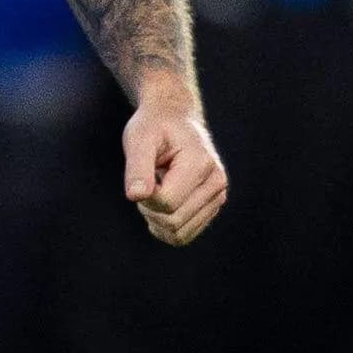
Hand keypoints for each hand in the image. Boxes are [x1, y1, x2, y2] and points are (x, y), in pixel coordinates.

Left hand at [124, 89, 227, 246]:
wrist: (174, 118)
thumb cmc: (154, 126)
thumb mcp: (138, 138)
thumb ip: (137, 167)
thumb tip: (135, 195)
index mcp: (200, 163)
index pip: (167, 202)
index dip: (145, 196)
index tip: (141, 176)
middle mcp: (216, 182)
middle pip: (173, 221)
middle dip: (149, 208)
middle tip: (146, 182)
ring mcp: (218, 196)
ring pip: (179, 233)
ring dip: (157, 219)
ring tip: (157, 189)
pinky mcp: (213, 206)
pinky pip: (185, 235)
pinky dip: (166, 227)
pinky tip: (160, 205)